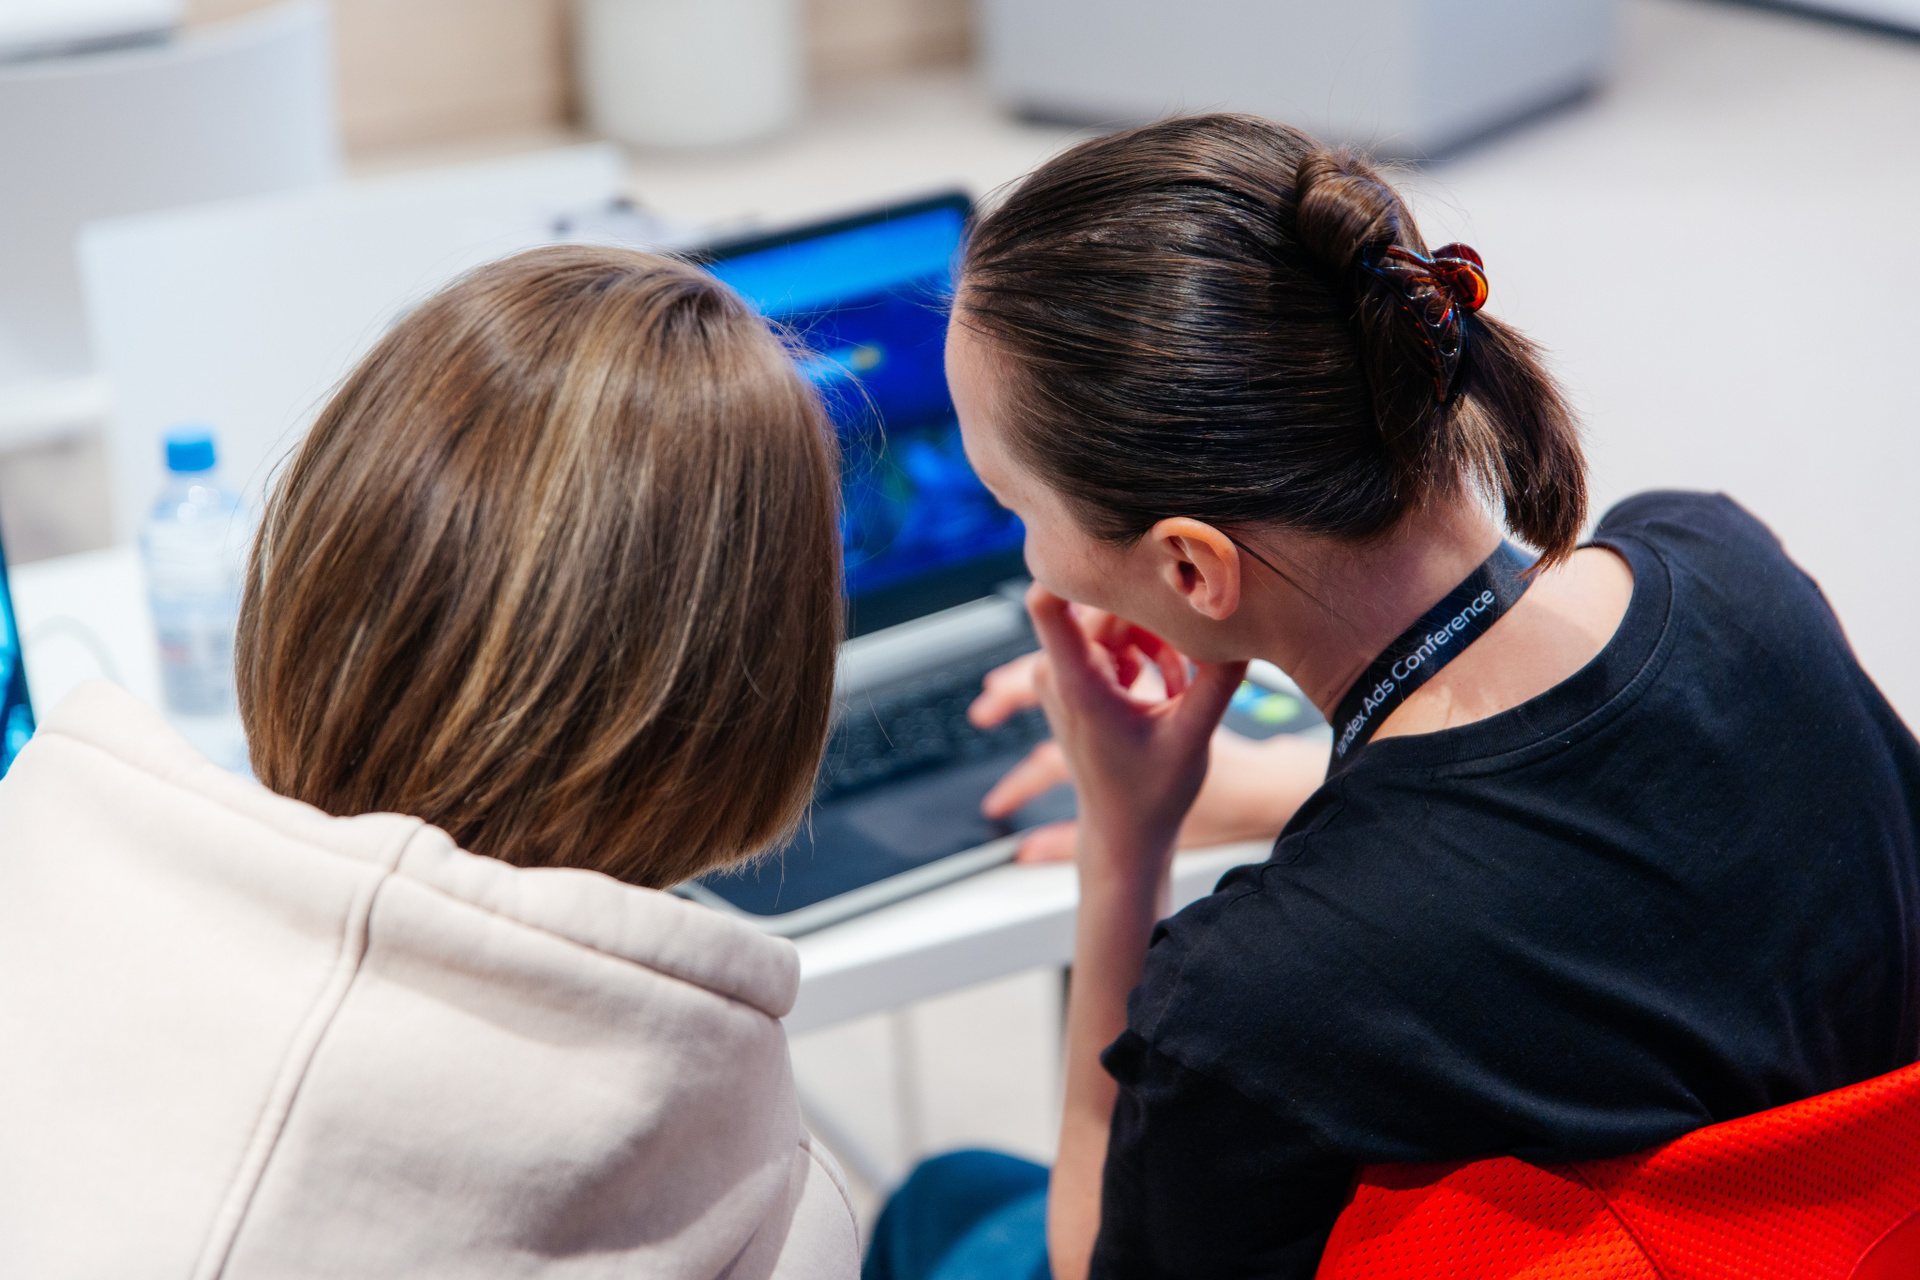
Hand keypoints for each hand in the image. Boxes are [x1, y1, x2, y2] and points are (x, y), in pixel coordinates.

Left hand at [1018, 585, 1243, 883]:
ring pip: (1112, 620)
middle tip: (1193, 647)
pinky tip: (1171, 688)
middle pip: (1102, 605)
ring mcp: (1064, 675)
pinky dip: (1145, 654)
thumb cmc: (1150, 794)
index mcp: (1078, 683)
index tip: (1112, 547)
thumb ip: (1218, 680)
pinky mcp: (1077, 678)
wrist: (1124, 832)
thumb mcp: (1193, 736)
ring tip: (1180, 685)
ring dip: (1154, 641)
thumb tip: (1244, 628)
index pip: (1046, 603)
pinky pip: (1112, 639)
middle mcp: (1060, 673)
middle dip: (1152, 619)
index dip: (1070, 568)